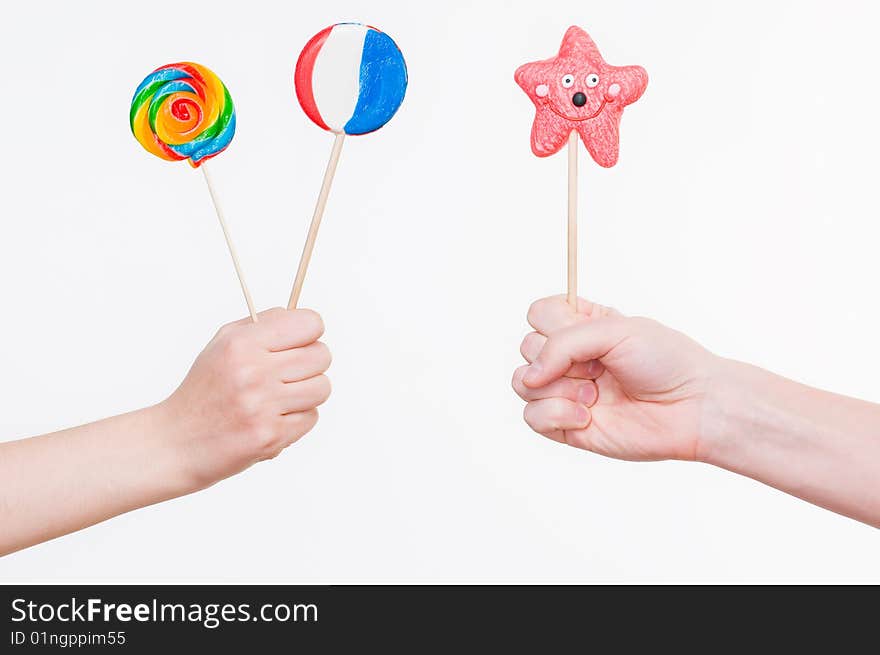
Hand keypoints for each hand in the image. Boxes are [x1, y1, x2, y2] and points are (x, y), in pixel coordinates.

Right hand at [159, 307, 330, 490]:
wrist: (176, 442)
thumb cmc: (204, 390)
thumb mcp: (222, 345)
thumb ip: (262, 325)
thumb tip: (299, 316)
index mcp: (241, 344)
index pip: (308, 324)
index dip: (309, 331)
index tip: (301, 341)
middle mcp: (253, 372)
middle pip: (322, 355)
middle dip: (311, 363)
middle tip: (290, 373)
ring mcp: (262, 406)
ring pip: (322, 387)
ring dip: (307, 393)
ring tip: (281, 397)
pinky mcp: (270, 436)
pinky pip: (310, 418)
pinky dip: (297, 419)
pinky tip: (272, 419)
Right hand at [512, 296, 716, 460]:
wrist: (693, 407)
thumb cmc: (665, 361)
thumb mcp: (614, 331)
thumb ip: (563, 343)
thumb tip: (529, 376)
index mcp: (582, 327)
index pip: (538, 314)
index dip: (552, 322)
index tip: (583, 330)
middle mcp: (570, 359)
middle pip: (526, 347)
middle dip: (558, 357)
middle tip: (598, 367)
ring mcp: (566, 392)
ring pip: (523, 383)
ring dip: (558, 387)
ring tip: (595, 394)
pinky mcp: (566, 426)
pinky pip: (532, 417)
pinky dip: (556, 414)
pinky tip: (587, 416)